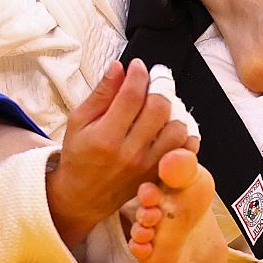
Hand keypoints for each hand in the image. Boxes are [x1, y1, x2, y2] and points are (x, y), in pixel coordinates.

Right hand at [44, 59, 191, 245]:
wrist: (82, 196)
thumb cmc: (78, 157)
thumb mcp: (79, 121)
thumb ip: (101, 94)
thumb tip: (118, 68)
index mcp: (105, 136)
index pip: (131, 96)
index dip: (138, 75)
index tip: (137, 66)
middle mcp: (129, 152)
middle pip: (158, 108)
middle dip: (158, 86)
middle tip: (152, 80)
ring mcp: (147, 165)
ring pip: (176, 129)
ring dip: (172, 110)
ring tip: (159, 103)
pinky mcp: (158, 174)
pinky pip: (183, 150)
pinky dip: (183, 133)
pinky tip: (170, 124)